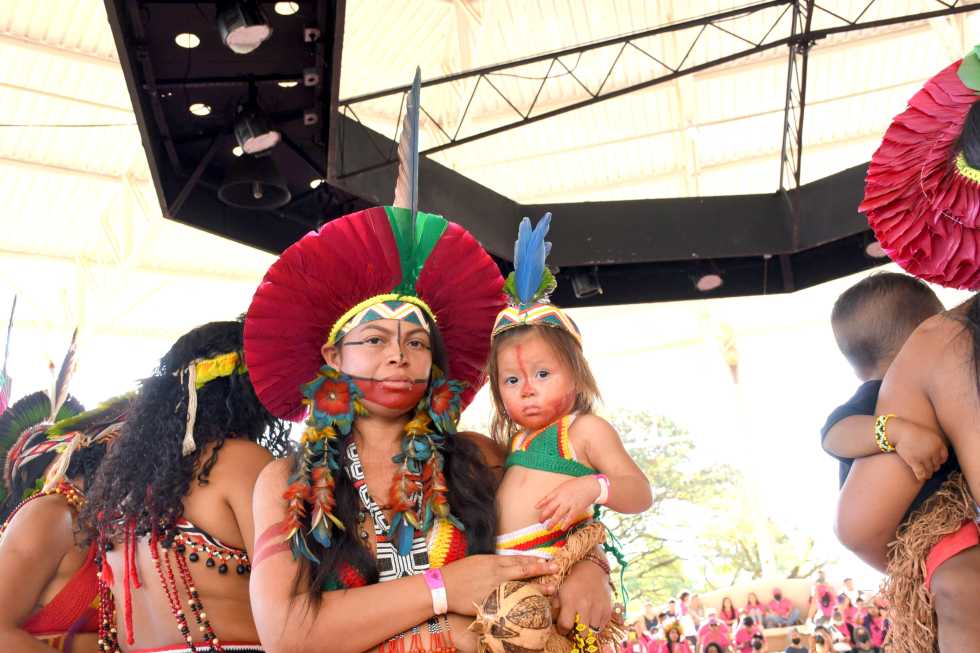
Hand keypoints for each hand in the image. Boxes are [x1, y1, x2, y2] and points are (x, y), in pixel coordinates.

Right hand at [441, 554, 557, 615]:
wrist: (443, 587)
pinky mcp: (491, 602)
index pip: (519, 559)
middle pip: (524, 570)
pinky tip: (532, 605)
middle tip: (557, 569)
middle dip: (542, 569)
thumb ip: (494, 563)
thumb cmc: (458, 573)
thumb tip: (507, 565)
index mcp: (494, 561)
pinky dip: (522, 603)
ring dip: (538, 587)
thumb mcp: (477, 561)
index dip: (535, 559)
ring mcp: (495, 588)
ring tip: (552, 588)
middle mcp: (497, 573)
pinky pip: (510, 602)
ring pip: (521, 586)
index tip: (548, 560)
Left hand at [536, 476, 598, 529]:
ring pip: (558, 515)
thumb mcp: (564, 486)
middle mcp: (562, 498)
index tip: (536, 507)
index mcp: (558, 491)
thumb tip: (550, 499)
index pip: (547, 498)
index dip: (541, 503)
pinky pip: (569, 518)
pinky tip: (562, 528)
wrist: (590, 486)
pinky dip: (565, 523)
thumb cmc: (577, 485)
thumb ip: (557, 493)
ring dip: (552, 522)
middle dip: (544, 515)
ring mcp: (569, 504)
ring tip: (548, 528)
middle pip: (550, 508)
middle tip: (540, 521)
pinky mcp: (576, 508)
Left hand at [550, 558, 611, 634]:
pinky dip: (596, 625)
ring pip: (593, 632)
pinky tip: (591, 618)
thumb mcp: (559, 590)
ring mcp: (598, 608)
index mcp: (570, 601)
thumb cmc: (572, 581)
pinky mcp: (608, 610)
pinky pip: (602, 626)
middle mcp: (585, 606)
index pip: (565, 626)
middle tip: (574, 628)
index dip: (562, 629)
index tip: (562, 627)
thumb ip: (554, 607)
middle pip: (582, 633)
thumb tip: (551, 622)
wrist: (591, 569)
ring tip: (583, 623)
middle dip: (576, 633)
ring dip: (587, 630)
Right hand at [890, 418, 947, 480]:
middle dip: (932, 468)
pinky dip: (921, 477)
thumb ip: (934, 443)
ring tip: (925, 476)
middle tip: (928, 469)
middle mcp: (933, 451)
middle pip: (937, 465)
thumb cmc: (911, 431)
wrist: (900, 431)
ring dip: (928, 474)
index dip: (940, 461)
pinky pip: (920, 473)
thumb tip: (936, 453)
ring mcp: (924, 456)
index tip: (935, 462)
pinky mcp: (914, 461)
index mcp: (938, 443)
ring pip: (929, 471)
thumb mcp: (927, 434)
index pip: (944, 457)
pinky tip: (920, 479)